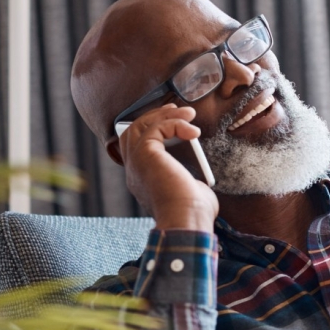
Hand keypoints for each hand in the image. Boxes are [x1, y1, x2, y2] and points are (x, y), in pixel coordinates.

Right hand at [118, 104, 217, 231]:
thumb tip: (197, 177)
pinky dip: (175, 124)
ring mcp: (136, 163)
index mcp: (141, 180)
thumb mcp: (191, 192)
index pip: (136, 149)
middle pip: (133, 132)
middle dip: (153, 116)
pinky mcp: (145, 155)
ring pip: (139, 126)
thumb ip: (189, 181)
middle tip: (176, 109)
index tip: (174, 121)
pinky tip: (193, 131)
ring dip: (164, 115)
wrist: (188, 220)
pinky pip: (156, 128)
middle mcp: (134, 171)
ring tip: (189, 113)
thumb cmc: (194, 213)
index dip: (152, 131)